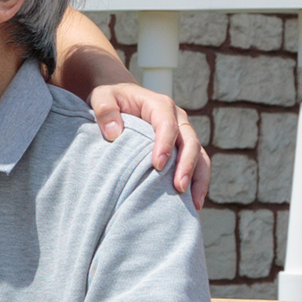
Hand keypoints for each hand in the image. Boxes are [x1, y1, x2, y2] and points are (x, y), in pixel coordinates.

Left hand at [91, 79, 209, 208]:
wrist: (121, 99)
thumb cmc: (111, 99)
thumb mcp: (101, 97)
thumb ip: (104, 110)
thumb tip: (114, 133)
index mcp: (159, 105)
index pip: (167, 124)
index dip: (165, 144)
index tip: (157, 165)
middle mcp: (177, 118)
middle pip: (190, 141)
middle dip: (187, 165)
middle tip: (179, 188)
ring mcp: (182, 133)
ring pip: (199, 154)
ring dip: (198, 178)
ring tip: (193, 203)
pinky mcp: (182, 148)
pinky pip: (197, 164)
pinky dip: (198, 182)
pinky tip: (193, 204)